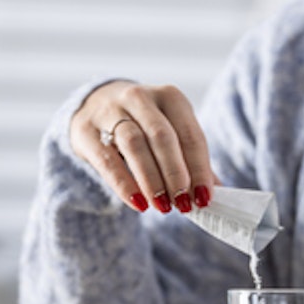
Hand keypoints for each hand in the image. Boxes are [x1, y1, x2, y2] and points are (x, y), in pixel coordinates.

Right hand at [71, 80, 216, 214]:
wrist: (94, 105)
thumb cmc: (143, 125)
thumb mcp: (170, 133)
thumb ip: (190, 161)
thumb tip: (217, 194)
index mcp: (170, 97)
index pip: (190, 134)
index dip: (199, 168)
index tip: (205, 198)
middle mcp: (140, 97)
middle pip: (162, 136)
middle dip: (175, 173)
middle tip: (184, 204)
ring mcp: (110, 110)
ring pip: (134, 144)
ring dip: (152, 179)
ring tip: (163, 207)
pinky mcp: (86, 129)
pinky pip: (106, 158)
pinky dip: (124, 183)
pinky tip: (138, 204)